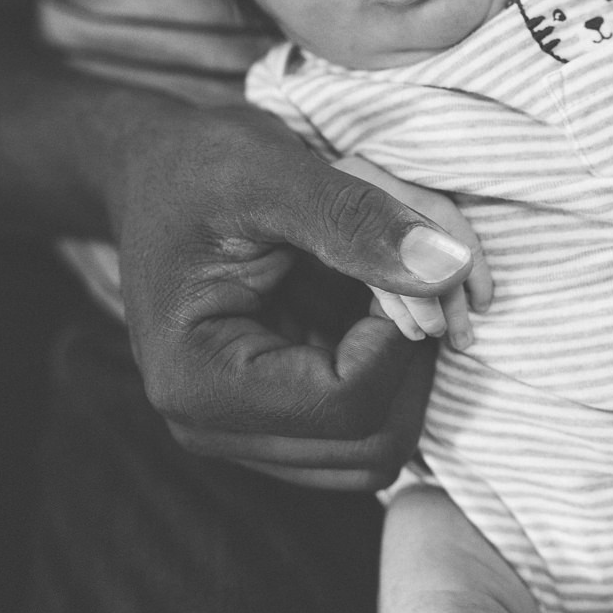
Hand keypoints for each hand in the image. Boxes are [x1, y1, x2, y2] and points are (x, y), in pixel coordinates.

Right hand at [110, 103, 474, 490]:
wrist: (160, 174)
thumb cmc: (204, 166)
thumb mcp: (276, 173)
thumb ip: (360, 221)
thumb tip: (452, 268)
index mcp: (195, 381)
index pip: (348, 403)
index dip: (399, 337)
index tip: (393, 264)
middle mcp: (212, 428)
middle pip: (374, 444)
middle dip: (412, 358)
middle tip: (401, 276)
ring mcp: (244, 437)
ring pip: (381, 446)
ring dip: (409, 371)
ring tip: (385, 292)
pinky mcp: (275, 426)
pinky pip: (367, 431)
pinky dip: (393, 376)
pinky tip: (371, 312)